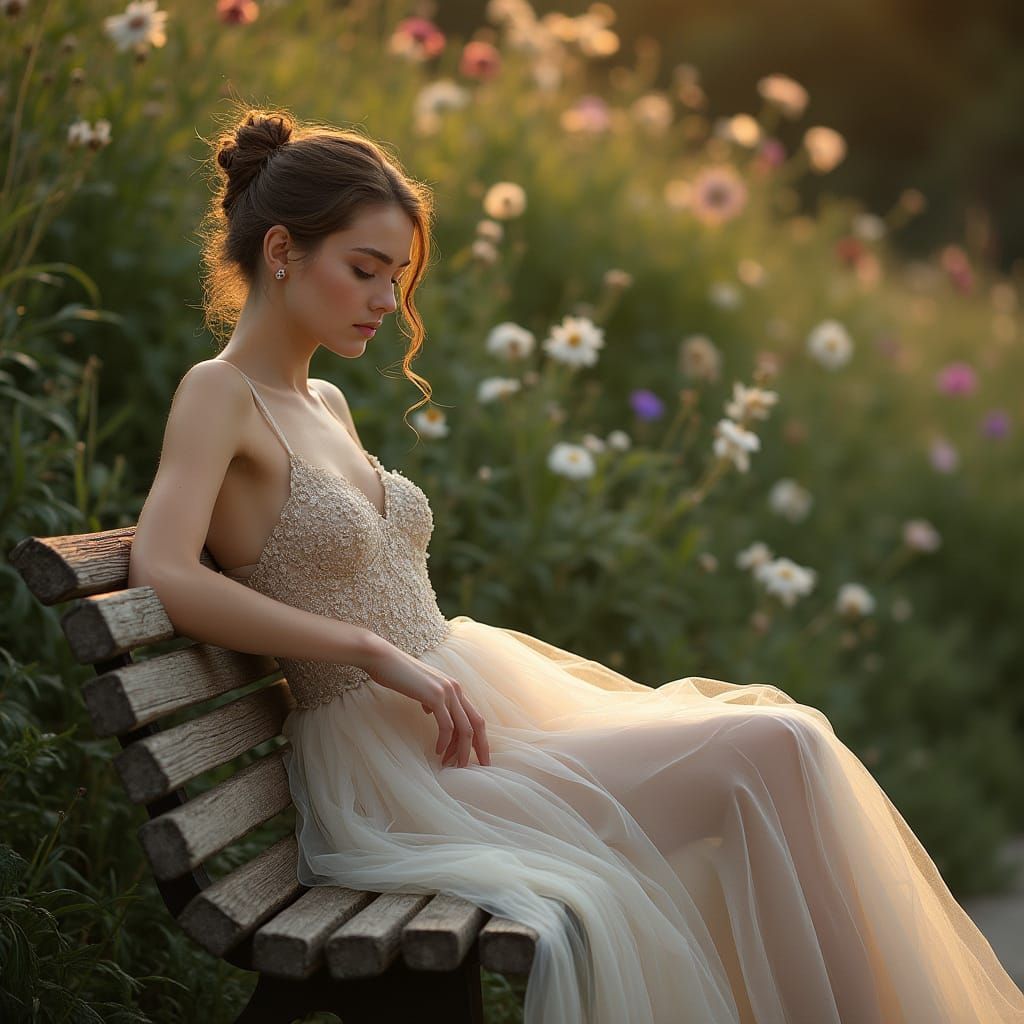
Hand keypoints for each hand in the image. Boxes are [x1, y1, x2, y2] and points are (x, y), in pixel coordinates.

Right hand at [360, 640, 490, 768]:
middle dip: (480, 747)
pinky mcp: (435, 696)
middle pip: (477, 723)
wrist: (382, 658)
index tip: (479, 755)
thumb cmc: (397, 673)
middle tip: (481, 767)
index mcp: (454, 687)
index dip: (479, 737)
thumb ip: (430, 699)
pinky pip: (446, 726)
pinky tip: (438, 752)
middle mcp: (456, 689)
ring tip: (453, 765)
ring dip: (460, 750)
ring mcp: (447, 691)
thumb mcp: (419, 688)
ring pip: (464, 728)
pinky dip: (445, 742)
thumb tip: (431, 711)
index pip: (474, 716)